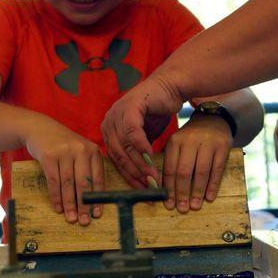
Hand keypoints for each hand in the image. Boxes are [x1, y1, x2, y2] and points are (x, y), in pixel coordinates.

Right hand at [24, 119, 103, 224]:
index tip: (96, 214)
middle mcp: (81, 149)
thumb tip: (91, 202)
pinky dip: (56, 197)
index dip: (98, 198)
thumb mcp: (79, 152)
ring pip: (68, 184)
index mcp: (93, 150)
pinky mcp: (49, 155)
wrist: (40, 128)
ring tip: (71, 218)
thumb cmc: (64, 146)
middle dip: (84, 205)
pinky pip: (53, 181)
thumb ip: (87, 170)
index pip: (98, 178)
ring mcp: (64, 151)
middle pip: (84, 183)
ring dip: (69, 204)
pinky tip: (58, 207)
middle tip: (83, 221)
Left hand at [101, 74, 183, 188]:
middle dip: (134, 173)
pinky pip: (133, 131)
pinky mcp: (130, 106)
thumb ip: (137, 153)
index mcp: (109, 130)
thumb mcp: (144, 137)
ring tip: (153, 177)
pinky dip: (141, 146)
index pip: (115, 158)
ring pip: (126, 145)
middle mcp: (109, 121)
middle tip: (148, 187)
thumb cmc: (156, 112)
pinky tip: (150, 157)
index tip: (139, 189)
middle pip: (119, 154)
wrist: (169, 88)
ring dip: (140, 164)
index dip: (127, 175)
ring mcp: (117, 112)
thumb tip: (141, 178)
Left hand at [162, 114, 232, 211]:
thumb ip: (172, 163)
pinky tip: (209, 197)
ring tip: (195, 206)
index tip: (168, 204)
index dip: (169, 188)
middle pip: (184, 171)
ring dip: (197, 191)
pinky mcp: (223, 146)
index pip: (170, 168)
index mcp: (174, 141)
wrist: (212, 119)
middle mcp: (189, 141)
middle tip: (182, 208)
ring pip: (201, 171)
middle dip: (182, 192)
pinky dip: (213, 185)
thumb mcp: (177, 145)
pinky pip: (217, 169)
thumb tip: (165, 191)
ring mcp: (207, 143)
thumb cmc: (190, 138)